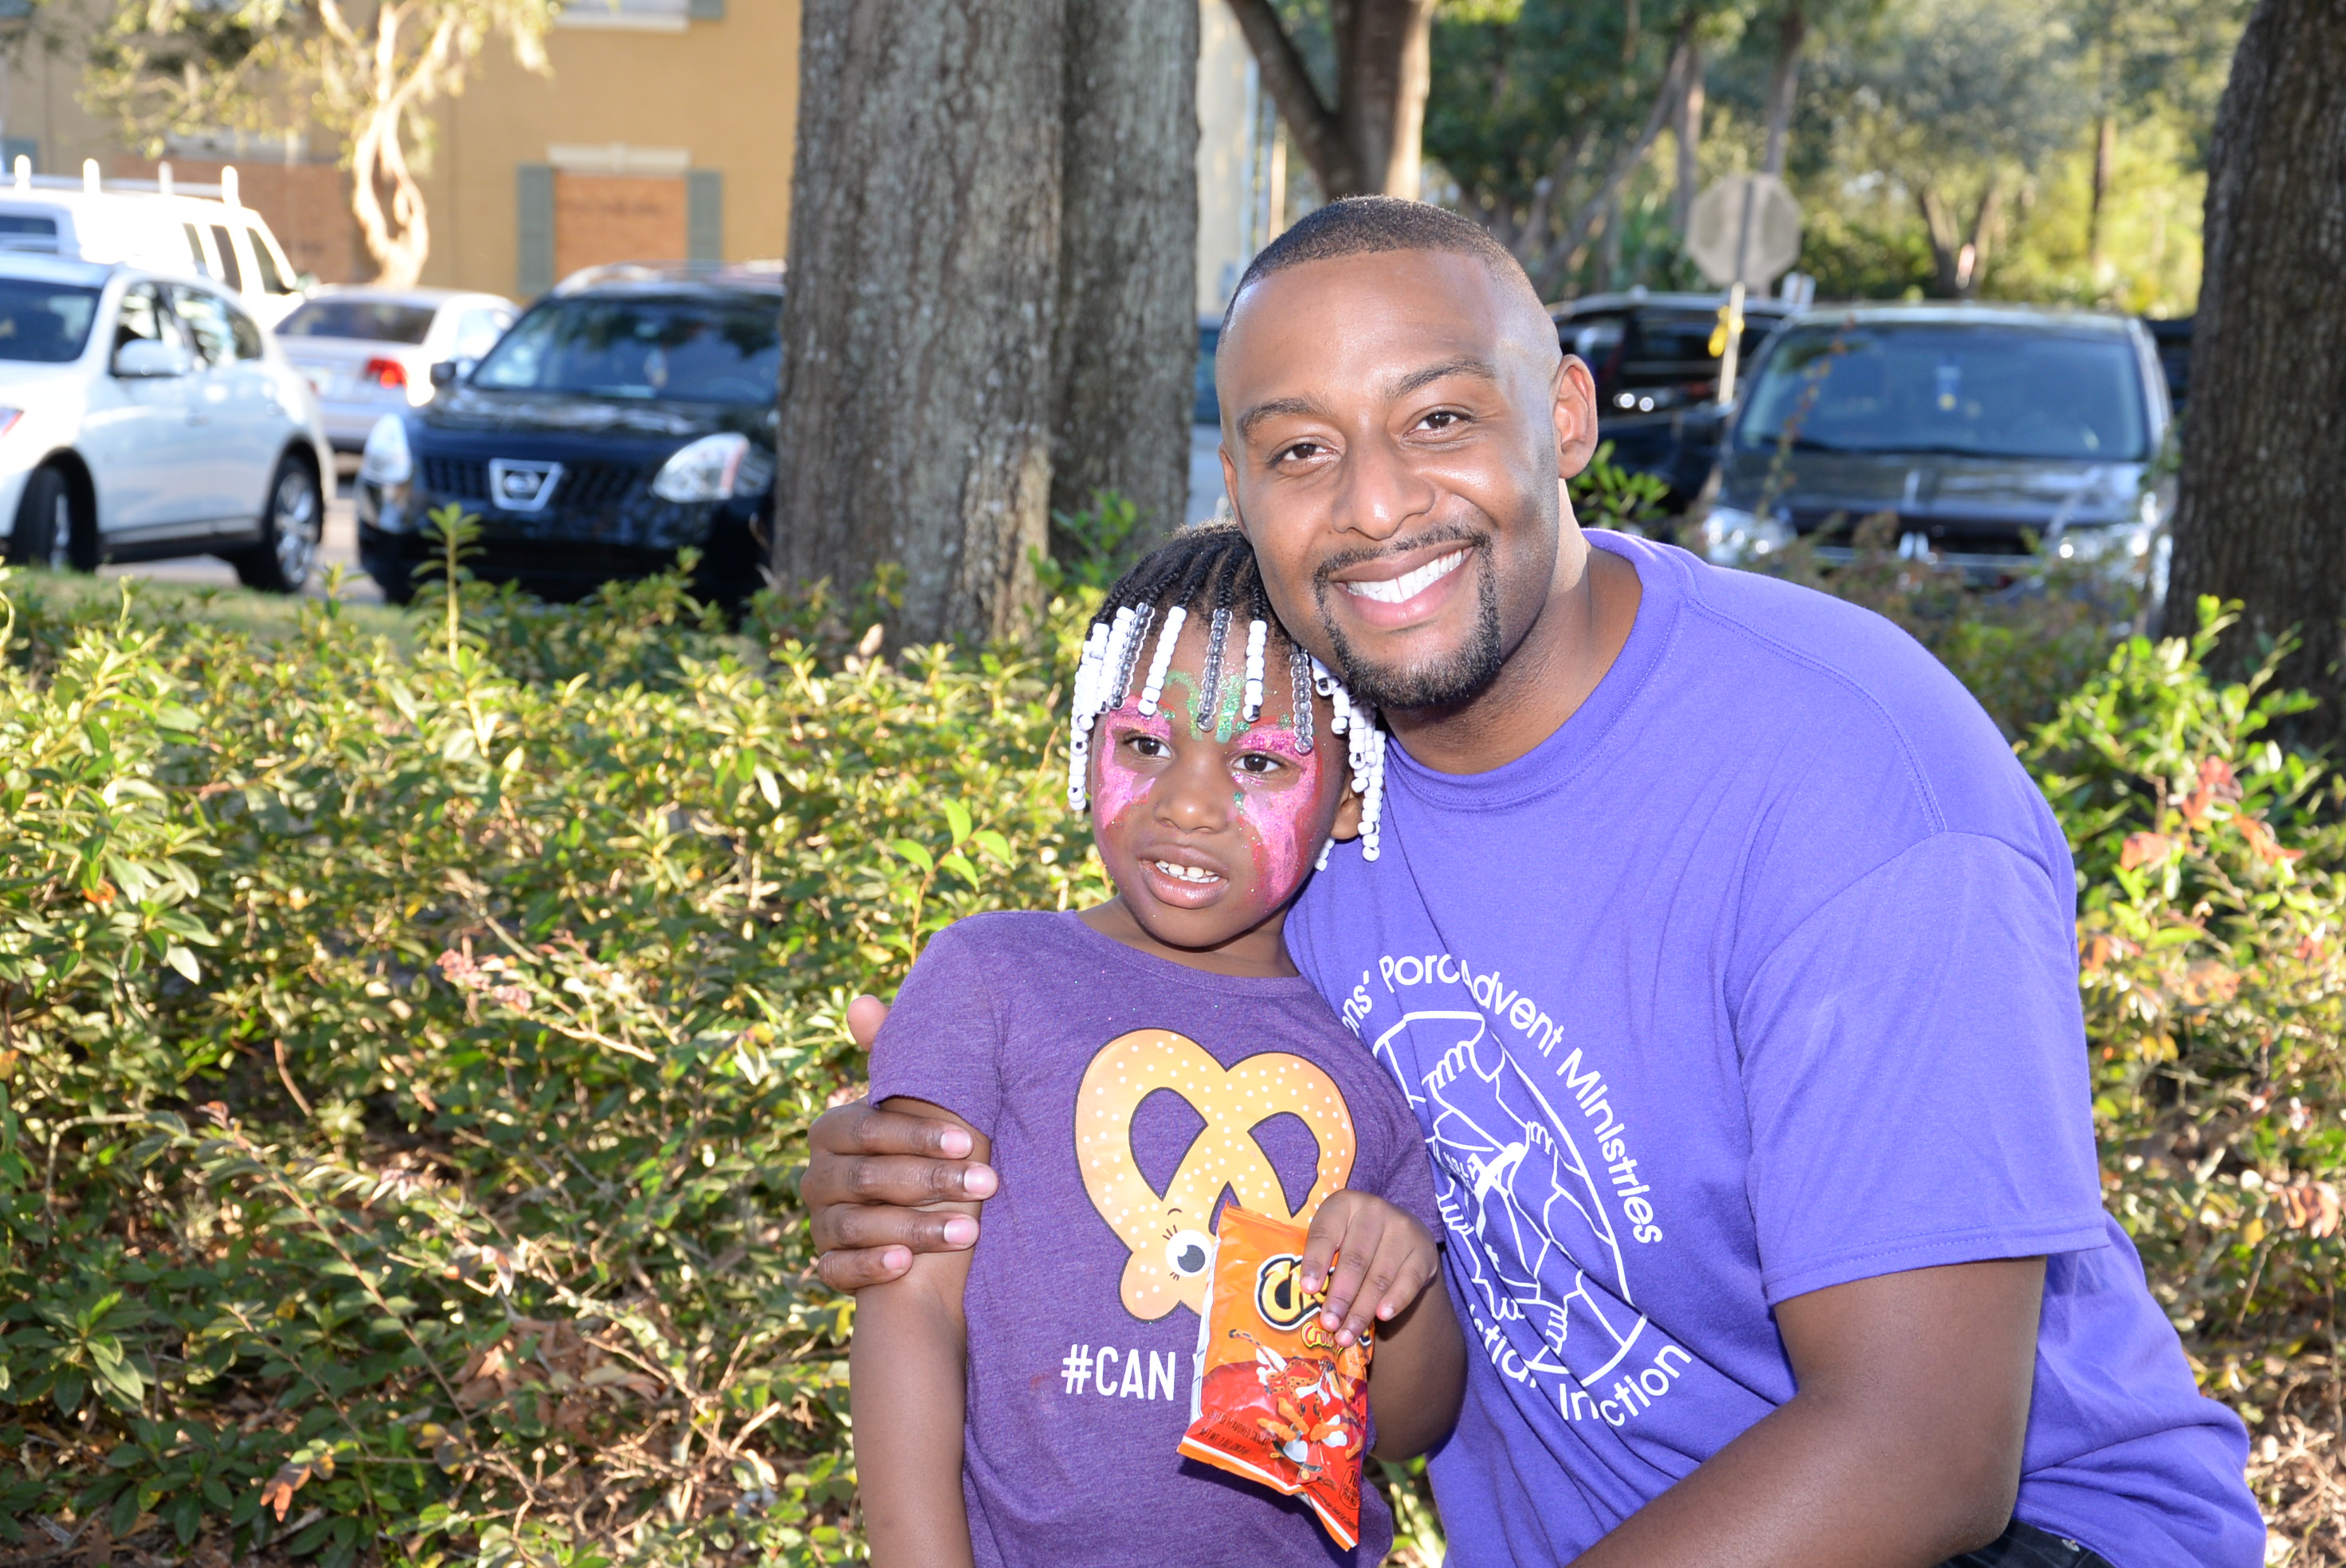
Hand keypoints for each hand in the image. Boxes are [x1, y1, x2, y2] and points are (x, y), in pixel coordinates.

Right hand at [805, 995, 998, 1291]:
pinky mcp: (827, 1264)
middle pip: (869, 1178)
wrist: (932, 1225)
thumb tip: (860, 1001)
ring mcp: (820, 1222)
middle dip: (932, 1181)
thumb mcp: (919, 1105)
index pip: (872, 1129)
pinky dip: (869, 1265)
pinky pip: (836, 1269)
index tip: (971, 1142)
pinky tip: (903, 1263)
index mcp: (835, 1128)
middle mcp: (818, 1174)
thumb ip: (893, 1056)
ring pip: (858, 1224)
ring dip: (916, 1226)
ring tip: (969, 1230)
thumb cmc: (931, 1152)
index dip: (920, 1136)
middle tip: (987, 1184)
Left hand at [1298, 1191, 1441, 1347]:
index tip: (1307, 1289)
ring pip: (1379, 1276)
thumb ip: (1322, 1259)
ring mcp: (1402, 1229)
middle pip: (1354, 1260)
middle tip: (1329, 1324)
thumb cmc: (1354, 1240)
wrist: (1400, 1235)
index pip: (1325, 1233)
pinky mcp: (1424, 1251)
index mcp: (1344, 1204)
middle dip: (1340, 1297)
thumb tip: (1305, 1298)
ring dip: (1362, 1310)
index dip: (1315, 1261)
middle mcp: (1374, 1211)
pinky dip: (1395, 1301)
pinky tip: (1382, 1317)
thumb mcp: (1336, 1237)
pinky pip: (1408, 1281)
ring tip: (1347, 1334)